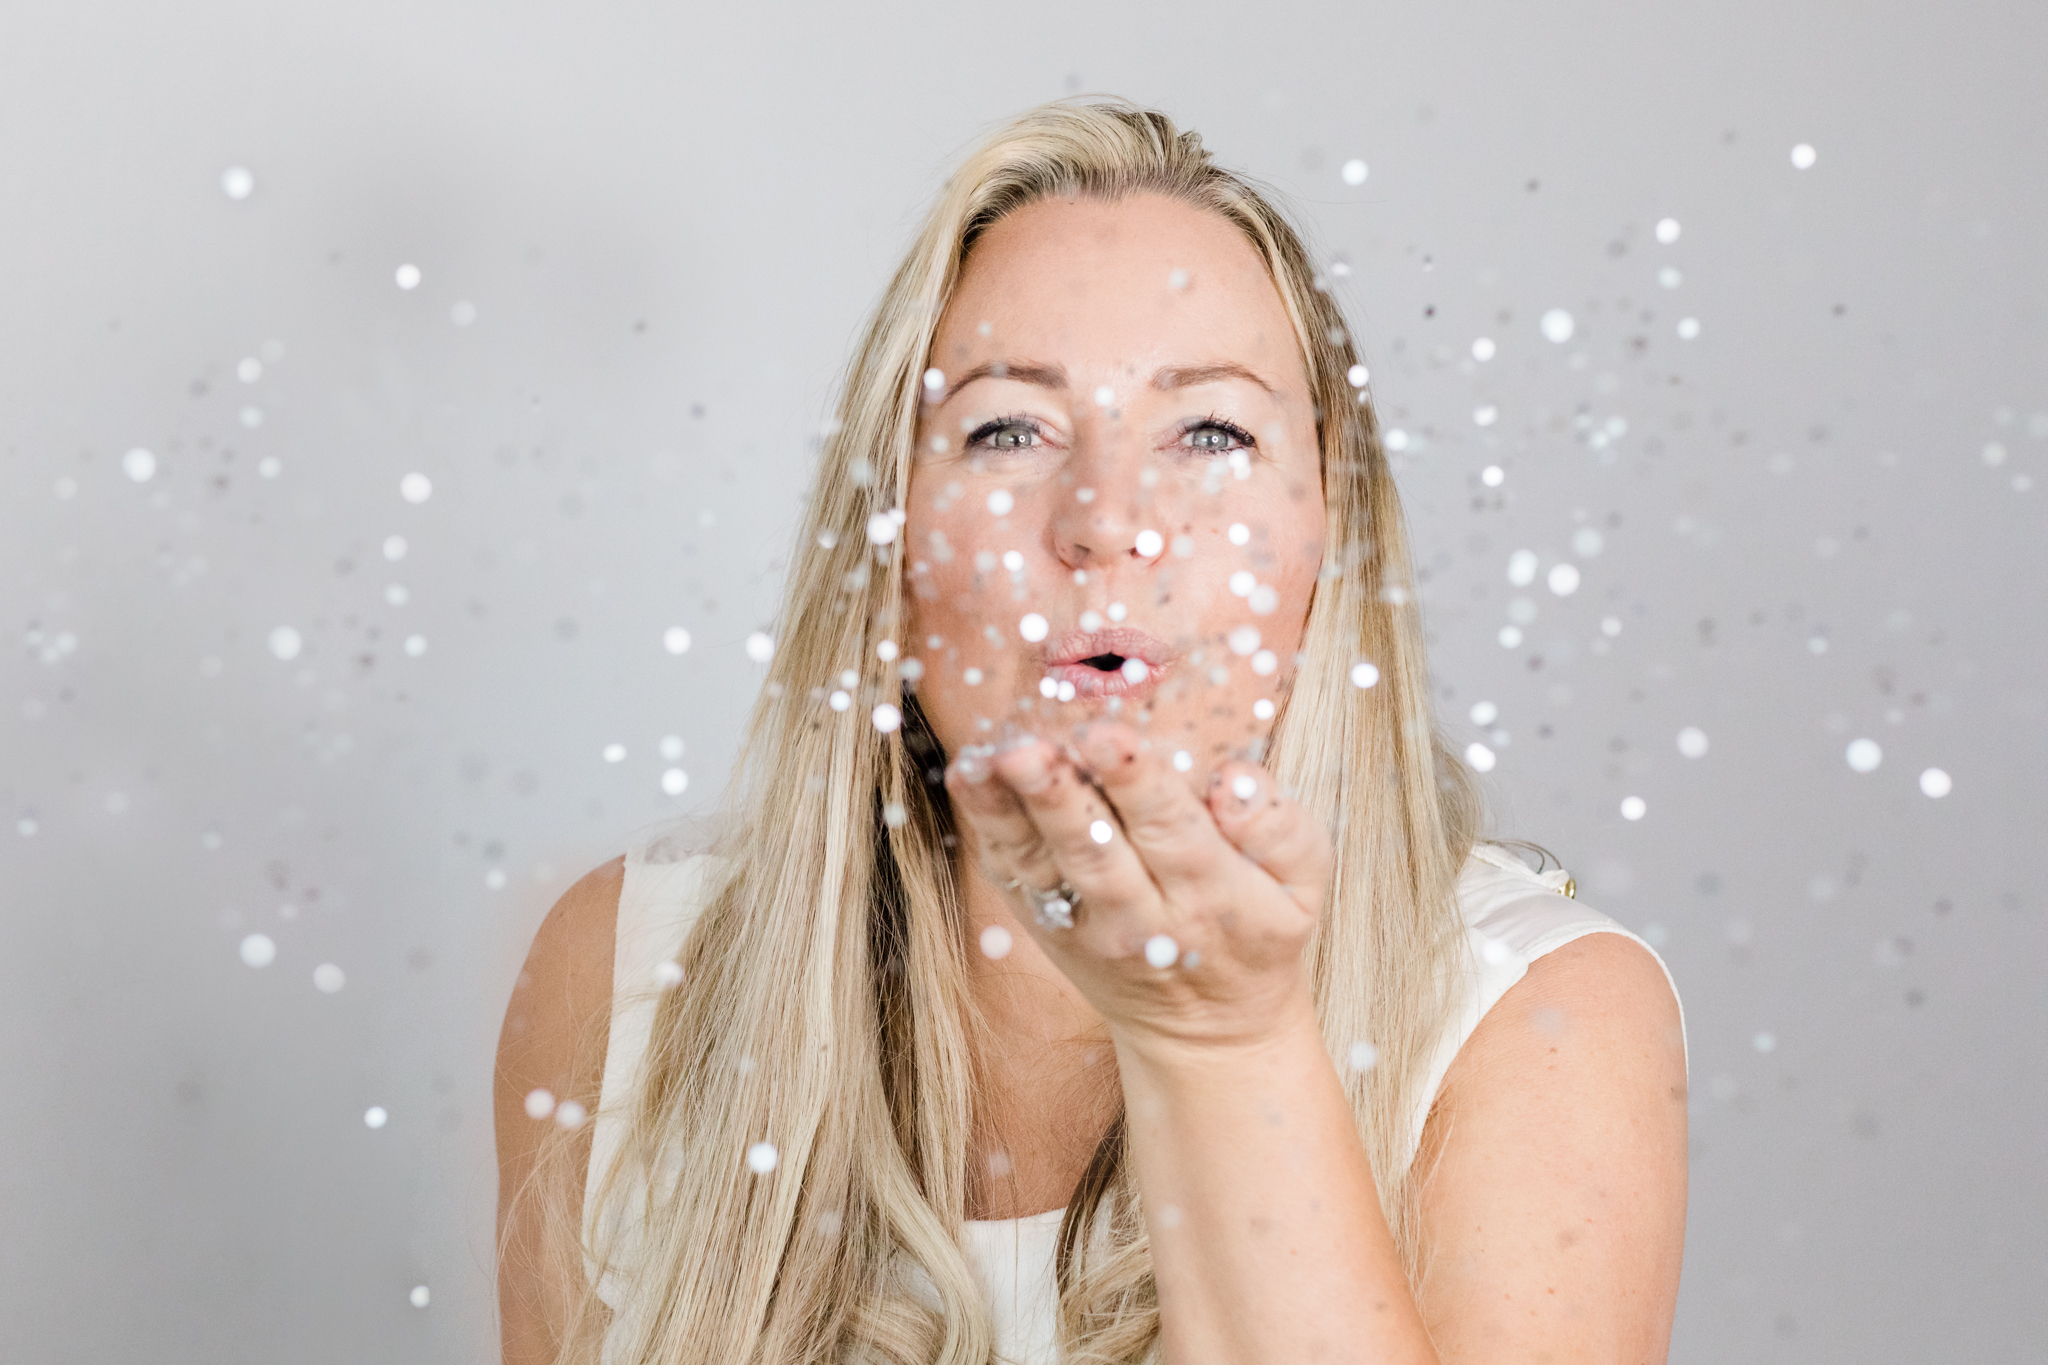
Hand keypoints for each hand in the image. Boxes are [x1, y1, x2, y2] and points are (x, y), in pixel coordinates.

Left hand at [944, 721, 1333, 1056]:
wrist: (1208, 1033)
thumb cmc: (1258, 931)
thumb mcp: (1303, 888)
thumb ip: (1280, 828)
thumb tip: (1232, 779)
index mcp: (1209, 896)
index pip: (1172, 832)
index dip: (1138, 783)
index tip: (1108, 735)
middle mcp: (1138, 916)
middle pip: (1095, 852)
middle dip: (1060, 798)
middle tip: (1028, 750)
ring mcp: (1082, 924)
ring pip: (1042, 863)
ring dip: (1010, 810)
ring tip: (987, 761)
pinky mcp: (1042, 922)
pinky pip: (1011, 873)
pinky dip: (987, 826)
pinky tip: (971, 777)